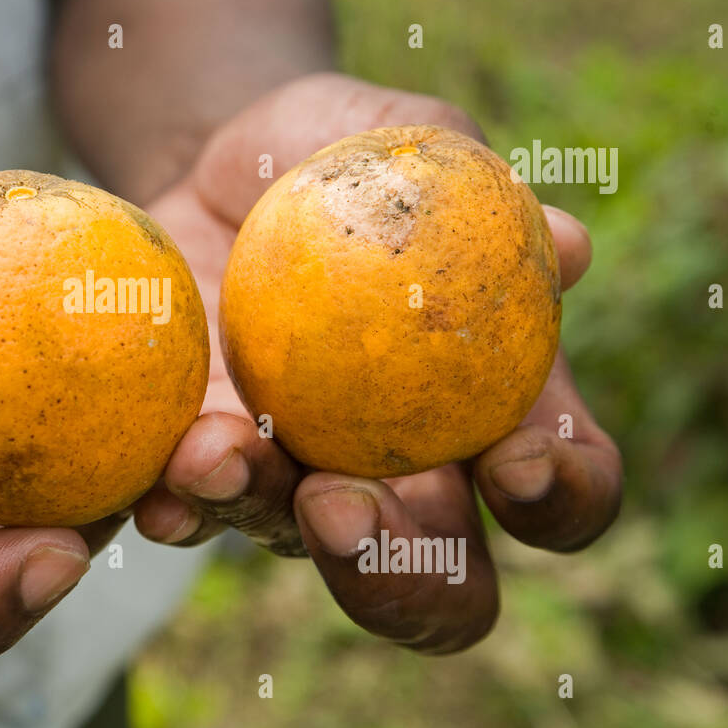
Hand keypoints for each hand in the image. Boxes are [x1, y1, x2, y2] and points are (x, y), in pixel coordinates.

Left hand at [135, 72, 623, 651]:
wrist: (225, 165)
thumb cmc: (347, 153)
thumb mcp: (414, 142)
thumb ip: (485, 188)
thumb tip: (567, 244)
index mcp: (493, 412)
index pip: (562, 492)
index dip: (564, 501)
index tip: (517, 461)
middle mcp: (407, 475)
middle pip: (439, 585)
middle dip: (403, 581)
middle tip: (348, 506)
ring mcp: (303, 480)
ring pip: (301, 545)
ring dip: (262, 513)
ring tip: (221, 455)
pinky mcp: (210, 465)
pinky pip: (194, 507)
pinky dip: (178, 503)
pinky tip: (159, 486)